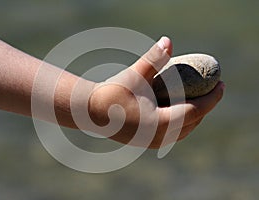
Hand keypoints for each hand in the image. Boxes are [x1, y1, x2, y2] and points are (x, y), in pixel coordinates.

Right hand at [87, 37, 223, 147]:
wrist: (88, 111)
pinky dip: (180, 123)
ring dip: (193, 117)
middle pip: (192, 123)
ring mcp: (151, 142)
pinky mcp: (144, 141)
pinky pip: (171, 135)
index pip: (197, 110)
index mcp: (161, 123)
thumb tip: (168, 40)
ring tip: (198, 101)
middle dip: (206, 107)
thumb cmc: (111, 92)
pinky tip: (179, 112)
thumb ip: (153, 58)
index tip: (222, 85)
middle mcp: (159, 136)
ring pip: (182, 131)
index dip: (212, 98)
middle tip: (212, 91)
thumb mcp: (135, 74)